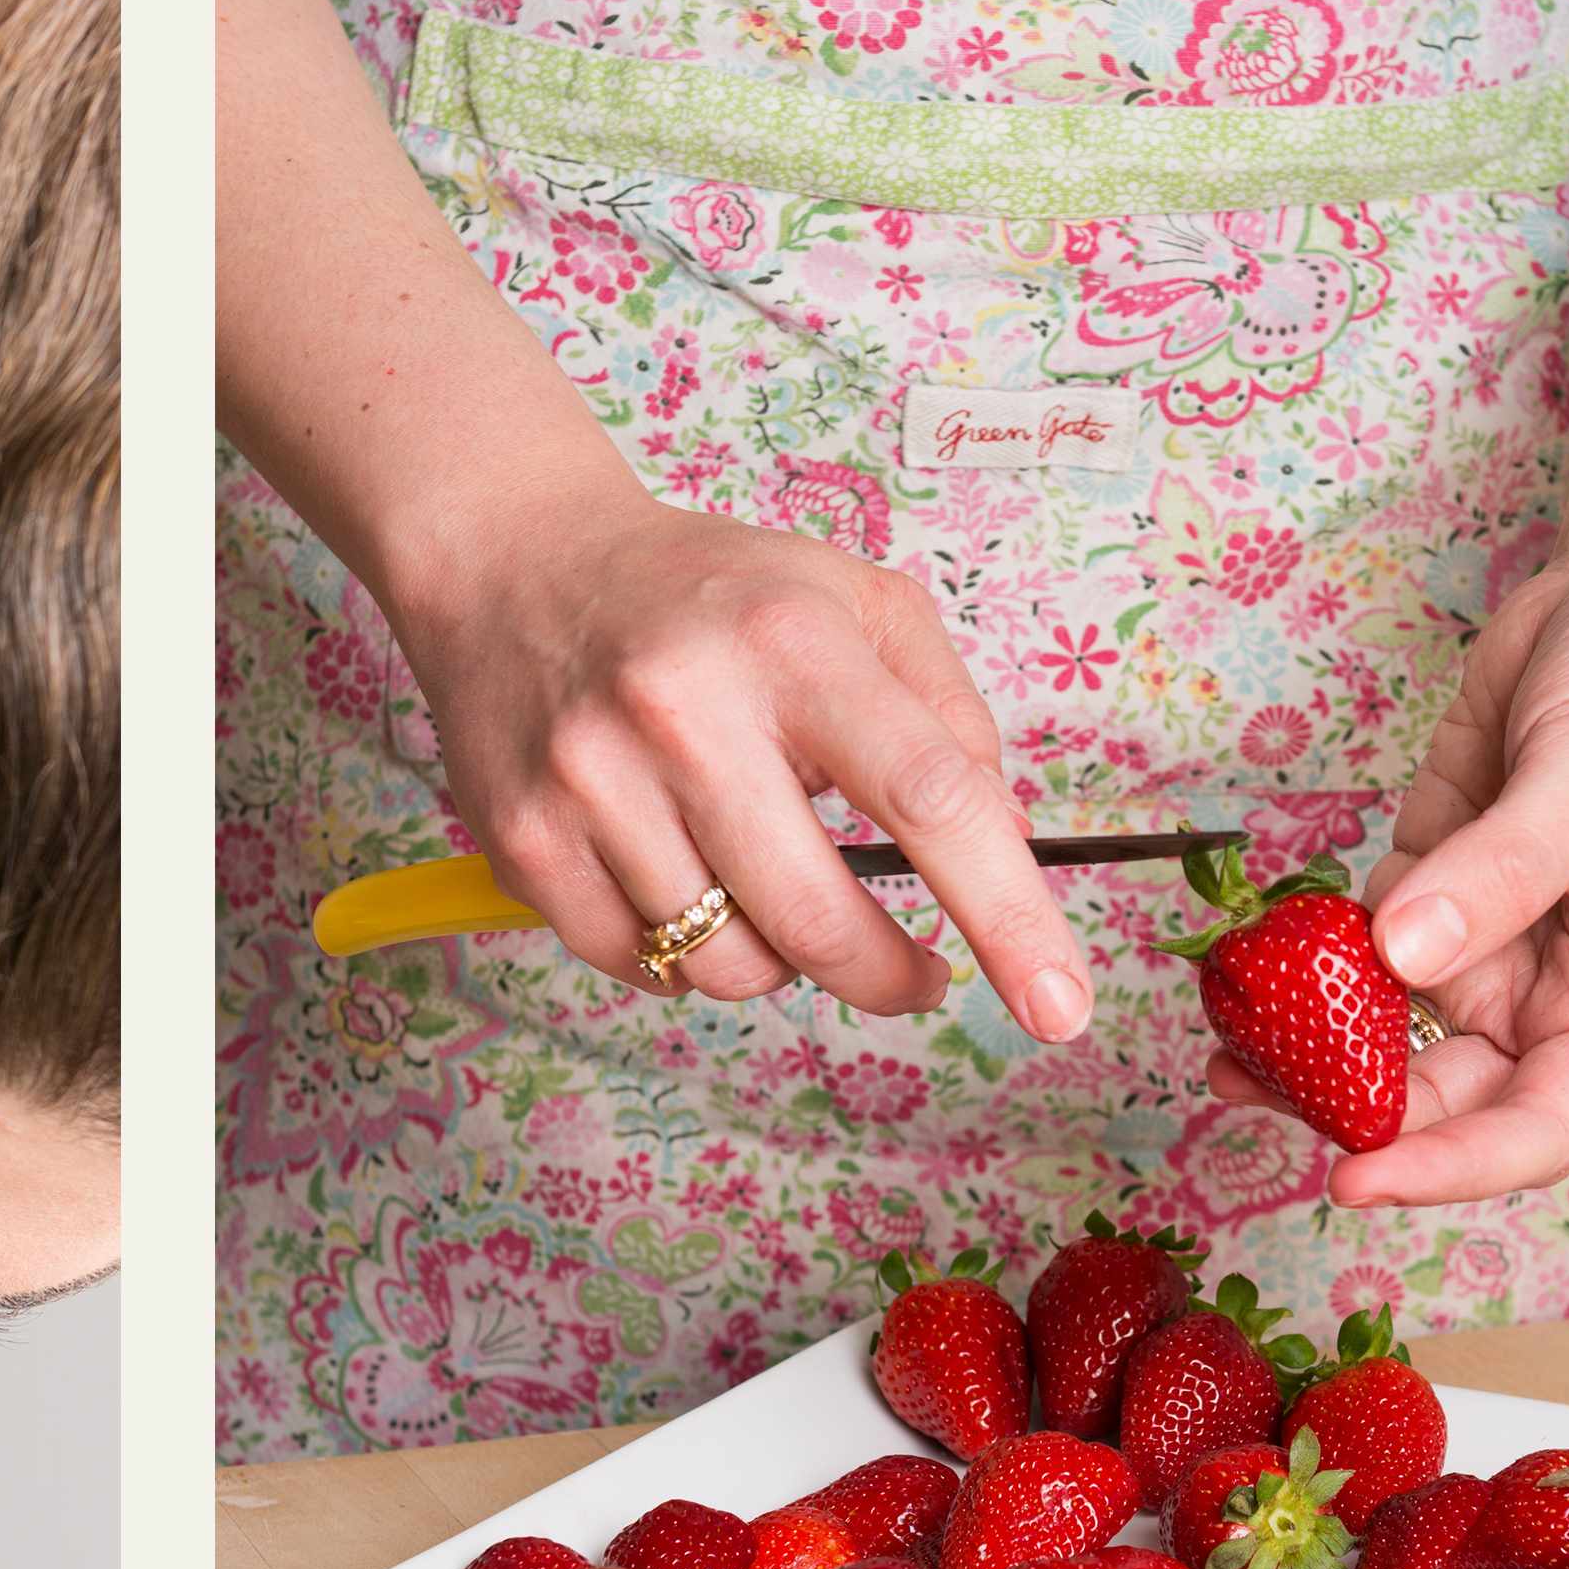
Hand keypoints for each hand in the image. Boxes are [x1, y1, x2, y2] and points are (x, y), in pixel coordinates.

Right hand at [389, 490, 1094, 1035]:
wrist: (510, 561)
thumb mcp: (850, 601)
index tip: (1059, 1006)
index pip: (929, 798)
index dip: (1009, 916)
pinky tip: (683, 887)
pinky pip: (642, 967)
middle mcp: (685, 713)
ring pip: (727, 966)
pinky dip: (684, 959)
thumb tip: (1001, 846)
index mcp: (791, 644)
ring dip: (774, 960)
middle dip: (887, 976)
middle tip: (912, 973)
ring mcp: (593, 785)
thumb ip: (946, 714)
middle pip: (822, 922)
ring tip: (763, 886)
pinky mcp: (526, 844)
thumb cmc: (701, 593)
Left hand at [1205, 535, 1568, 1204]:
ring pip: (1385, 1034)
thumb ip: (1500, 873)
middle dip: (1348, 1113)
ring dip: (1307, 1054)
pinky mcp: (1423, 883)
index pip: (1541, 1125)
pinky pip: (1351, 954)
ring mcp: (1480, 939)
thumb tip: (1407, 957)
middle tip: (1245, 1094)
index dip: (1450, 1166)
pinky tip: (1239, 973)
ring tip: (1222, 1051)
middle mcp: (1549, 985)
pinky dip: (1297, 974)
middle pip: (1443, 1094)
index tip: (1355, 1178)